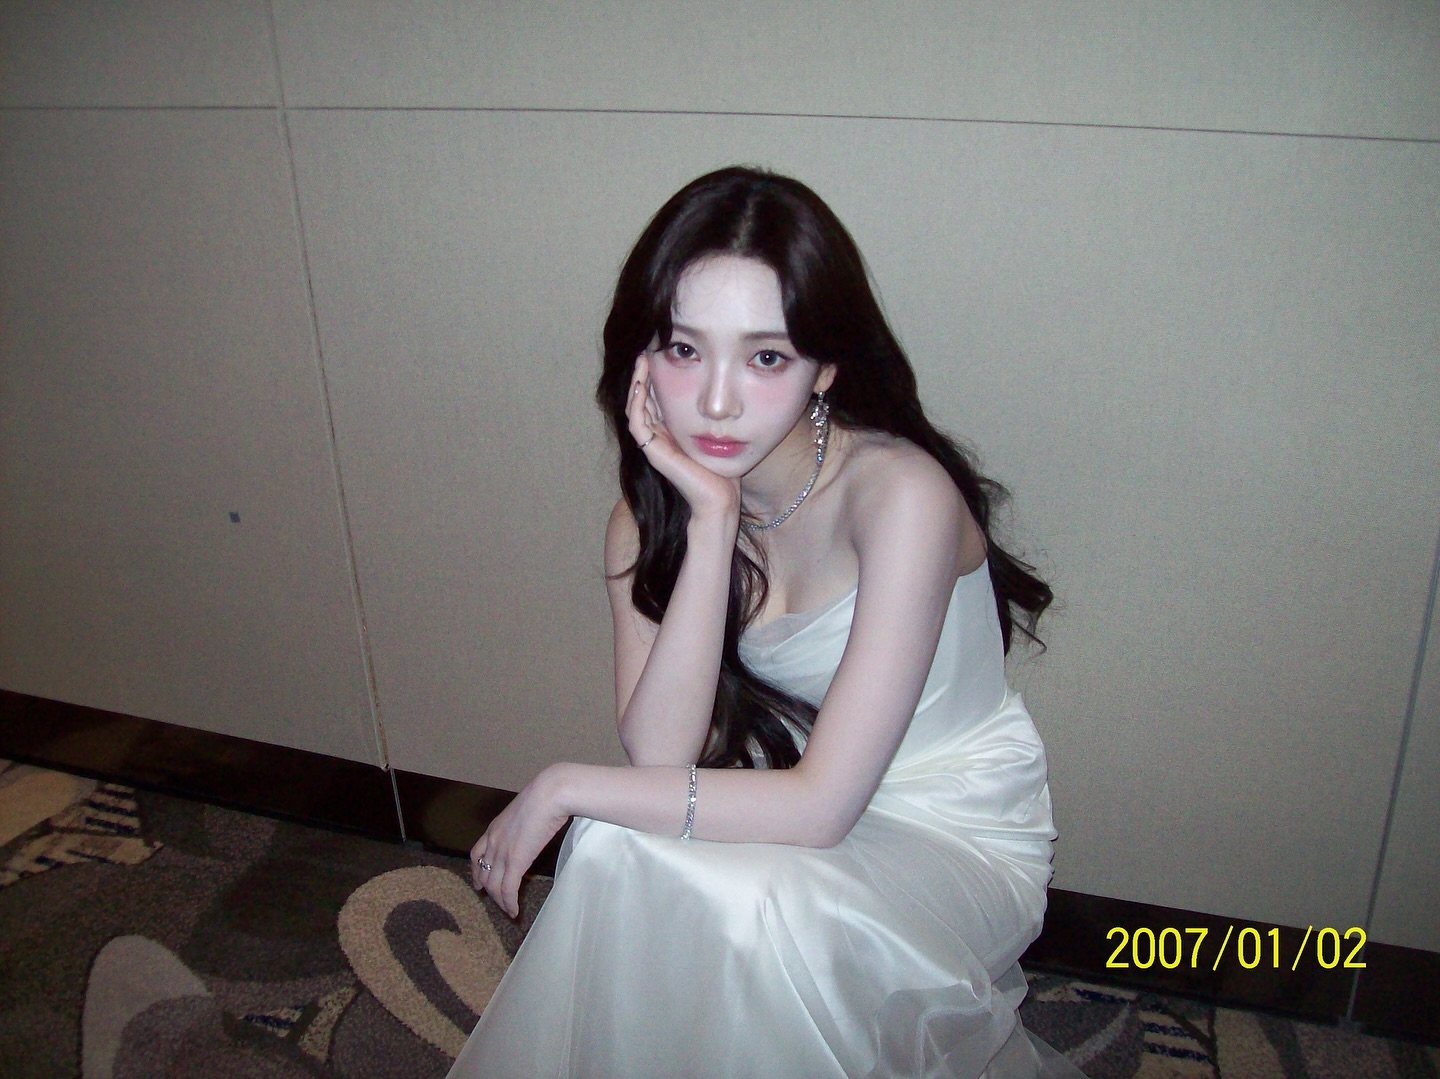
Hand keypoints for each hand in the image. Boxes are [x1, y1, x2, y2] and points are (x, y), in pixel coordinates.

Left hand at [470, 766, 570, 918]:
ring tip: (509, 911)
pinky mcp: (515, 861)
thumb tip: (534, 828)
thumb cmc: (546, 796)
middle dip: (489, 891)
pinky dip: (509, 903)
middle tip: (497, 903)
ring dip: (501, 902)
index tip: (479, 883)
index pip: (477, 854)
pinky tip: (514, 911)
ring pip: (494, 886)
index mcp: (494, 828)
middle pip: (484, 874)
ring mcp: (502, 852)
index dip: (476, 871)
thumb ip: (523, 823)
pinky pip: (508, 889)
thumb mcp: (526, 810)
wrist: (550, 794)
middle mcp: (493, 841)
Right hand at [627, 355, 740, 524]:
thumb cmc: (722, 471)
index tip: (660, 354)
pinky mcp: (651, 451)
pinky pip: (636, 422)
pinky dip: (636, 402)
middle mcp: (658, 436)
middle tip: (646, 351)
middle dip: (643, 375)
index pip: (655, 398)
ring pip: (635, 407)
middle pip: (642, 399)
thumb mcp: (715, 434)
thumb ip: (708, 417)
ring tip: (642, 361)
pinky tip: (641, 384)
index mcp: (670, 432)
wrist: (720, 497)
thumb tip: (716, 394)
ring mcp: (652, 444)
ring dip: (637, 383)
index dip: (654, 377)